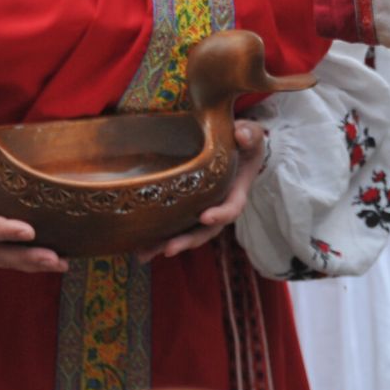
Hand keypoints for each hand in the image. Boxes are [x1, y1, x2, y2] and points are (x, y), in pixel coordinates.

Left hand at [137, 121, 266, 261]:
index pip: (232, 207)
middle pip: (206, 231)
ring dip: (167, 245)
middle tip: (169, 248)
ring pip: (188, 233)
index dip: (220, 215)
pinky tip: (138, 246)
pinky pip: (175, 226)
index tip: (205, 217)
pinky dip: (158, 238)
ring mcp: (203, 210)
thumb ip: (249, 135)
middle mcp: (219, 207)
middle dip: (188, 241)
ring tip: (144, 254)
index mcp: (236, 191)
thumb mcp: (251, 136)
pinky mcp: (188, 209)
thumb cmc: (245, 144)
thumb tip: (241, 135)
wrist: (239, 150)